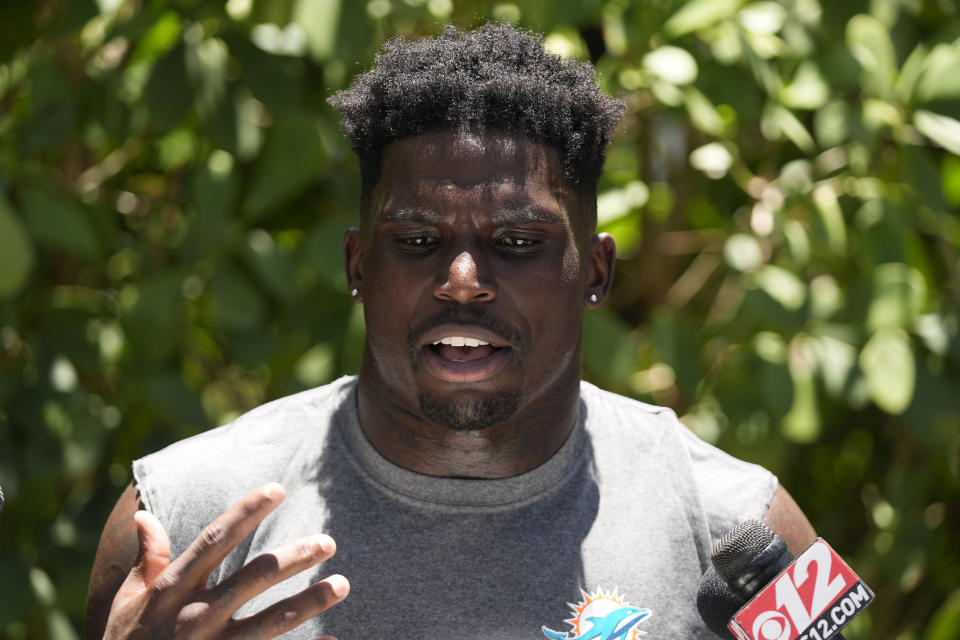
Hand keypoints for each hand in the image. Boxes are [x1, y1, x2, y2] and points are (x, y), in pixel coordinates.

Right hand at [102, 483, 348, 639]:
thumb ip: (148, 559)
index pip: (215, 539)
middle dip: (294, 557)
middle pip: (254, 577)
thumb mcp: (128, 601)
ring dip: (310, 602)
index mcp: (172, 590)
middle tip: (328, 542)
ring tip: (342, 584)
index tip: (277, 488)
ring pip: (270, 621)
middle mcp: (195, 616)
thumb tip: (144, 514)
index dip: (247, 511)